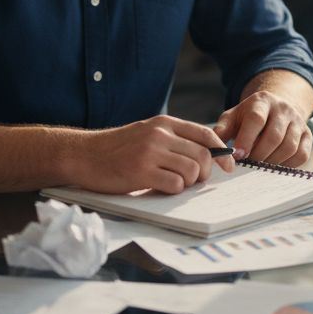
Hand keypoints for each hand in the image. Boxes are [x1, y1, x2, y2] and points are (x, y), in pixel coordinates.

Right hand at [69, 116, 233, 194]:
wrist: (83, 154)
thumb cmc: (116, 148)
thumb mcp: (146, 133)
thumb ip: (172, 139)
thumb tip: (206, 155)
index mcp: (164, 123)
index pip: (205, 134)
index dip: (221, 152)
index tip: (228, 166)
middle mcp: (160, 134)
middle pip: (203, 154)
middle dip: (204, 173)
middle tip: (193, 180)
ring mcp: (150, 152)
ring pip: (192, 170)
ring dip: (188, 182)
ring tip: (174, 183)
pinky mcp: (141, 171)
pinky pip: (175, 184)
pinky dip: (173, 190)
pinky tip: (160, 187)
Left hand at [214, 90, 311, 166]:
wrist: (275, 108)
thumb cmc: (248, 117)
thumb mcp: (233, 117)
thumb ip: (221, 131)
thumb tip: (213, 150)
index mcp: (262, 101)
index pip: (256, 119)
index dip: (247, 139)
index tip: (238, 156)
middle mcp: (283, 108)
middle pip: (274, 136)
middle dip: (259, 155)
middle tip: (247, 165)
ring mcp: (298, 121)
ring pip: (289, 147)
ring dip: (272, 162)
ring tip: (259, 166)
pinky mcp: (308, 135)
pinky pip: (301, 155)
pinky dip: (287, 164)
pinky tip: (274, 165)